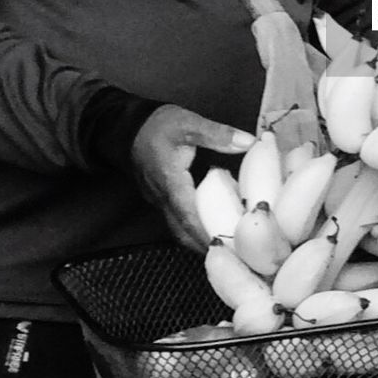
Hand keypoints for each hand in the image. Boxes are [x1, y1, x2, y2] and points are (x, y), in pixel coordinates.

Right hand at [130, 105, 255, 250]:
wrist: (127, 127)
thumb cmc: (157, 126)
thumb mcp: (189, 124)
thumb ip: (218, 134)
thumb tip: (249, 142)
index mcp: (170, 183)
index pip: (189, 215)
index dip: (207, 232)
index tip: (228, 244)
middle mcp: (163, 198)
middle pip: (183, 232)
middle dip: (206, 245)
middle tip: (234, 253)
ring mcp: (160, 201)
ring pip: (179, 230)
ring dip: (199, 241)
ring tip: (227, 246)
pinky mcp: (161, 200)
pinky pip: (177, 222)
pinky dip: (193, 229)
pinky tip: (212, 227)